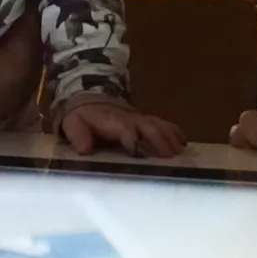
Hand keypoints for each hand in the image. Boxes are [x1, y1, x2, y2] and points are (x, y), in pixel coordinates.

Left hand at [56, 96, 186, 158]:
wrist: (90, 99)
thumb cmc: (83, 116)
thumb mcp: (73, 124)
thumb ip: (78, 136)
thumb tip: (84, 150)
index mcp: (112, 121)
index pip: (125, 129)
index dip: (133, 141)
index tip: (140, 156)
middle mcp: (130, 119)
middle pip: (149, 127)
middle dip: (159, 141)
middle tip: (170, 158)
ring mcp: (139, 118)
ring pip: (159, 125)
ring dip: (170, 137)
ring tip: (180, 152)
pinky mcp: (145, 119)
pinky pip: (162, 123)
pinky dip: (174, 131)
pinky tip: (183, 142)